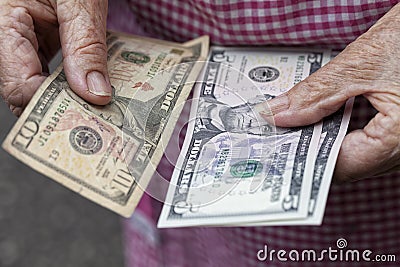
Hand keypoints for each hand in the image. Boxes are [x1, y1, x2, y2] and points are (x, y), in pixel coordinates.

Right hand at [0, 0, 110, 115]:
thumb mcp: (80, 1)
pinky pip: (50, 72)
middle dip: (60, 107)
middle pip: (25, 90)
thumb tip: (94, 92)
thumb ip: (85, 46)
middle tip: (97, 118)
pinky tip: (93, 87)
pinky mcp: (39, 43)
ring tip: (98, 106)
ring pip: (38, 85)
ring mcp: (23, 42)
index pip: (17, 84)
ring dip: (69, 97)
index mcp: (2, 22)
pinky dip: (72, 82)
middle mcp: (7, 37)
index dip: (49, 106)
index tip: (86, 116)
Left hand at [266, 3, 399, 181]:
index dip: (303, 157)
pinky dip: (345, 129)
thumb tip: (277, 114)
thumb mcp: (363, 63)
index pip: (338, 167)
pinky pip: (370, 140)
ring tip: (299, 120)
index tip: (276, 144)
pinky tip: (327, 114)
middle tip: (281, 129)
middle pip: (346, 162)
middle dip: (310, 146)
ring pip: (357, 153)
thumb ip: (316, 94)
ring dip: (326, 137)